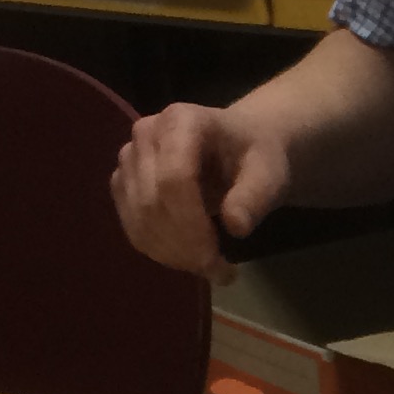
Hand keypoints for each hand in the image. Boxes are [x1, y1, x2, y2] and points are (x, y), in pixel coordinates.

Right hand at [112, 101, 287, 284]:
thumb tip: (236, 227)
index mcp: (182, 121)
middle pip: (153, 202)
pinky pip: (132, 226)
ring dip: (172, 254)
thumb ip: (255, 196)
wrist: (236, 147)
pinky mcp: (123, 183)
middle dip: (184, 246)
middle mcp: (145, 133)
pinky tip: (188, 258)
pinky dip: (159, 250)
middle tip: (219, 272)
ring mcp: (129, 159)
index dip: (191, 224)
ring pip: (139, 218)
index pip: (174, 178)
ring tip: (209, 267)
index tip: (217, 257)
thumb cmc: (254, 156)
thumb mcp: (270, 172)